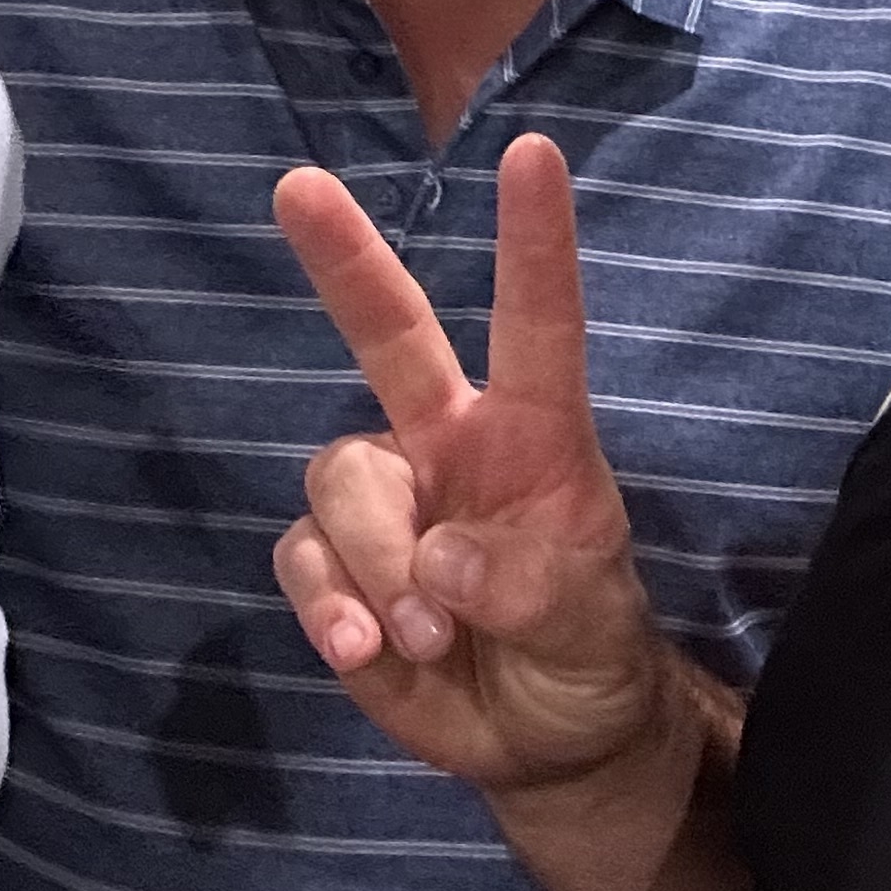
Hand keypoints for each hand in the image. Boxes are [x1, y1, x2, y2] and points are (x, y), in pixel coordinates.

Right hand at [272, 133, 672, 795]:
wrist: (541, 739)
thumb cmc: (586, 647)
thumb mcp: (591, 622)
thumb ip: (531, 588)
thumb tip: (441, 561)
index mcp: (532, 433)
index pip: (537, 325)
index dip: (534, 242)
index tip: (534, 152)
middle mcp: (448, 441)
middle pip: (387, 333)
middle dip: (343, 257)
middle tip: (299, 185)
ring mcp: (387, 500)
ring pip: (339, 477)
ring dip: (375, 562)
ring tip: (429, 635)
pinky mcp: (334, 566)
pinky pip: (302, 557)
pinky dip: (330, 607)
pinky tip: (368, 652)